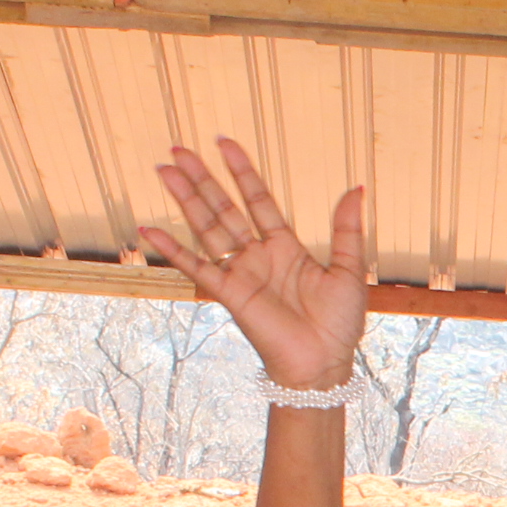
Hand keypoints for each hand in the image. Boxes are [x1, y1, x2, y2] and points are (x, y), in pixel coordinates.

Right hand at [142, 140, 369, 388]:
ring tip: (165, 169)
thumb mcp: (349, 270)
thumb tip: (357, 188)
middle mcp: (258, 256)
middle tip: (179, 149)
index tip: (224, 143)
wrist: (324, 363)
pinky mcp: (229, 294)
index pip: (258, 200)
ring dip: (185, 199)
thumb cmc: (340, 324)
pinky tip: (149, 230)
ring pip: (207, 228)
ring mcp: (241, 273)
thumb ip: (346, 230)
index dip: (242, 173)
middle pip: (224, 208)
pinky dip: (173, 249)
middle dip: (202, 179)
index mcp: (286, 247)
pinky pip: (196, 267)